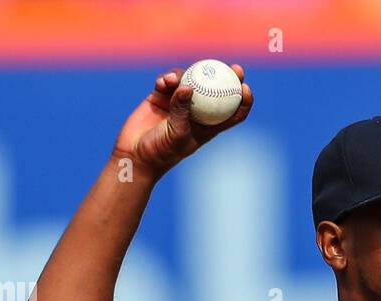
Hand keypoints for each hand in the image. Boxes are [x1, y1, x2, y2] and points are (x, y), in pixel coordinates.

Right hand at [112, 65, 253, 176]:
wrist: (135, 154)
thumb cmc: (161, 151)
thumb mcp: (176, 133)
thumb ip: (182, 110)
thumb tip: (189, 86)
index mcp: (208, 126)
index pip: (233, 113)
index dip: (243, 100)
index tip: (245, 88)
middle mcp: (196, 112)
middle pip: (217, 91)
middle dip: (228, 77)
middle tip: (233, 67)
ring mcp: (179, 103)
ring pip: (191, 81)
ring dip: (187, 75)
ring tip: (173, 80)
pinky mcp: (161, 96)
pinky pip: (168, 81)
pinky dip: (167, 79)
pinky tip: (163, 81)